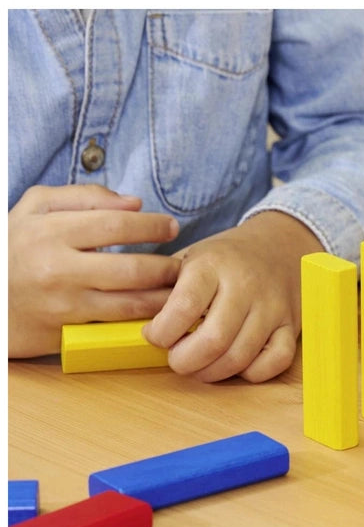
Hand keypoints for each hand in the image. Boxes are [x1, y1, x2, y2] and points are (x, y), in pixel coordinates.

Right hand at [8, 184, 180, 357]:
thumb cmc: (14, 247)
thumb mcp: (35, 208)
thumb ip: (84, 196)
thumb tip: (134, 202)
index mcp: (50, 231)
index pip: (115, 224)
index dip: (151, 225)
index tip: (172, 226)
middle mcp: (57, 268)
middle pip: (131, 268)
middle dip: (167, 267)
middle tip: (184, 265)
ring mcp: (62, 303)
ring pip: (129, 302)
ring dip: (164, 297)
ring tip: (180, 289)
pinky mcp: (65, 331)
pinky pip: (115, 324)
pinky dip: (143, 318)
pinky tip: (160, 311)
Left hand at [142, 211, 323, 382]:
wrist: (280, 246)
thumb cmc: (225, 260)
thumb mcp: (191, 258)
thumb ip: (164, 287)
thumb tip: (132, 321)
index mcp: (213, 265)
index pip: (183, 308)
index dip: (161, 333)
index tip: (154, 335)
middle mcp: (246, 285)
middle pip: (213, 340)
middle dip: (184, 361)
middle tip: (176, 358)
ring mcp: (272, 307)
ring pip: (241, 357)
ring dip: (212, 372)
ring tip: (199, 365)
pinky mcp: (291, 325)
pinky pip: (275, 362)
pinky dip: (252, 372)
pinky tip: (236, 364)